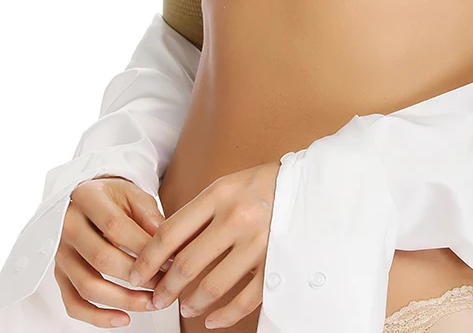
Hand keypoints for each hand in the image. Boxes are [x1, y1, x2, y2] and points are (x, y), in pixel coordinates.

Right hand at [54, 175, 165, 328]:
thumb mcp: (135, 194)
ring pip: (87, 286)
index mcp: (87, 198)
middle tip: (165, 283)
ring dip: (123, 300)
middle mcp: (67, 226)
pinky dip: (98, 317)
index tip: (169, 259)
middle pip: (101, 259)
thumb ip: (149, 216)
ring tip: (151, 302)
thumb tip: (165, 244)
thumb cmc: (116, 198)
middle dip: (137, 275)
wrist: (90, 199)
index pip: (115, 227)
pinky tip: (123, 318)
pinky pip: (73, 303)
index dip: (144, 246)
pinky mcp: (60, 275)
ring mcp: (61, 254)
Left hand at [129, 163, 279, 328]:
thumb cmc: (259, 186)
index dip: (147, 259)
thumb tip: (164, 251)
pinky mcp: (275, 261)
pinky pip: (245, 300)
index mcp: (219, 195)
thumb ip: (197, 215)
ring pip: (212, 286)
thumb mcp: (225, 187)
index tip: (137, 274)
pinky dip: (224, 316)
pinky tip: (211, 320)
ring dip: (191, 303)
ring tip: (184, 306)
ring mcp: (258, 242)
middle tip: (156, 298)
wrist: (305, 184)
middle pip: (186, 264)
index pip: (170, 233)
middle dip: (165, 288)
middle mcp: (236, 218)